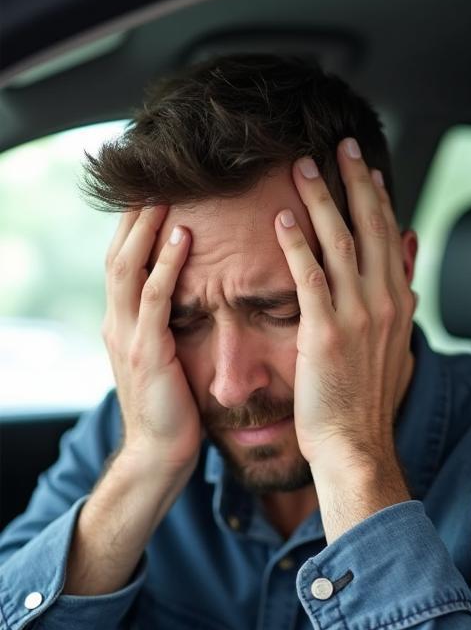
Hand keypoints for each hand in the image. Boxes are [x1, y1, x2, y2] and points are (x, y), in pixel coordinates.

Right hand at [102, 206, 199, 475]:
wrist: (161, 455)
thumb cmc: (175, 412)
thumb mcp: (170, 364)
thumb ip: (172, 333)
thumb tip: (194, 309)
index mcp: (125, 325)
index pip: (125, 263)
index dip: (135, 227)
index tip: (153, 191)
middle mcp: (118, 323)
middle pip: (118, 253)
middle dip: (133, 214)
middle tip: (151, 174)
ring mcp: (128, 336)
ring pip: (129, 265)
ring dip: (146, 226)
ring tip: (164, 190)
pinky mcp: (147, 351)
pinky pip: (154, 296)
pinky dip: (166, 263)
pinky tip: (182, 236)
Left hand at [273, 138, 415, 477]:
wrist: (354, 444)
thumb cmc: (367, 403)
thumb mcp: (397, 347)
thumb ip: (404, 302)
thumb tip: (411, 267)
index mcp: (399, 304)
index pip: (389, 236)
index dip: (376, 198)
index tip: (363, 168)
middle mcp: (383, 303)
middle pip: (369, 227)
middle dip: (353, 181)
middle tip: (338, 145)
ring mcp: (356, 316)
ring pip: (339, 242)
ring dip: (320, 199)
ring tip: (300, 167)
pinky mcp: (326, 332)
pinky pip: (309, 277)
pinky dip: (296, 245)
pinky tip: (281, 219)